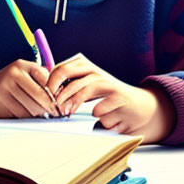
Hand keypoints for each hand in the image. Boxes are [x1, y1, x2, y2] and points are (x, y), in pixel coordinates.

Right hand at [0, 59, 58, 117]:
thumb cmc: (5, 86)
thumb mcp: (21, 76)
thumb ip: (39, 81)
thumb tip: (61, 97)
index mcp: (21, 65)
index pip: (47, 80)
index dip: (56, 94)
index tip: (61, 103)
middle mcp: (12, 74)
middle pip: (40, 97)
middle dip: (51, 108)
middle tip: (57, 114)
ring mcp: (3, 88)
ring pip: (31, 108)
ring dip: (38, 115)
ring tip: (39, 115)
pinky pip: (19, 116)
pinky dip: (24, 118)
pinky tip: (21, 114)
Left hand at [46, 54, 174, 142]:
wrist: (137, 106)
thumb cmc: (106, 96)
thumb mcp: (86, 86)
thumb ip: (68, 86)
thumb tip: (45, 92)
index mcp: (85, 66)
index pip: (61, 68)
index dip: (50, 82)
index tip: (46, 95)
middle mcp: (96, 71)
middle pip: (69, 73)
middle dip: (58, 91)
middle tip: (55, 105)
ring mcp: (109, 83)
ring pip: (83, 90)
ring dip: (72, 103)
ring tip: (68, 112)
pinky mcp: (119, 97)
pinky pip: (99, 109)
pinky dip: (96, 116)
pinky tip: (101, 117)